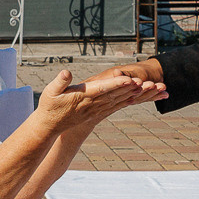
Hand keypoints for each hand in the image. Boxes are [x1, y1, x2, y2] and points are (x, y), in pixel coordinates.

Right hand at [36, 67, 167, 130]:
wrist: (50, 126)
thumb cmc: (49, 106)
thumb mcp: (50, 92)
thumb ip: (59, 82)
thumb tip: (66, 73)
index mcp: (83, 96)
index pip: (103, 88)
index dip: (117, 84)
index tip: (129, 79)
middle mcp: (93, 104)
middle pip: (117, 94)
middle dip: (133, 88)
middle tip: (148, 82)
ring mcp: (97, 109)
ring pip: (120, 100)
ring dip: (135, 94)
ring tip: (149, 88)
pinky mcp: (98, 112)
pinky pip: (117, 105)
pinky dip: (128, 100)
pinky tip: (138, 96)